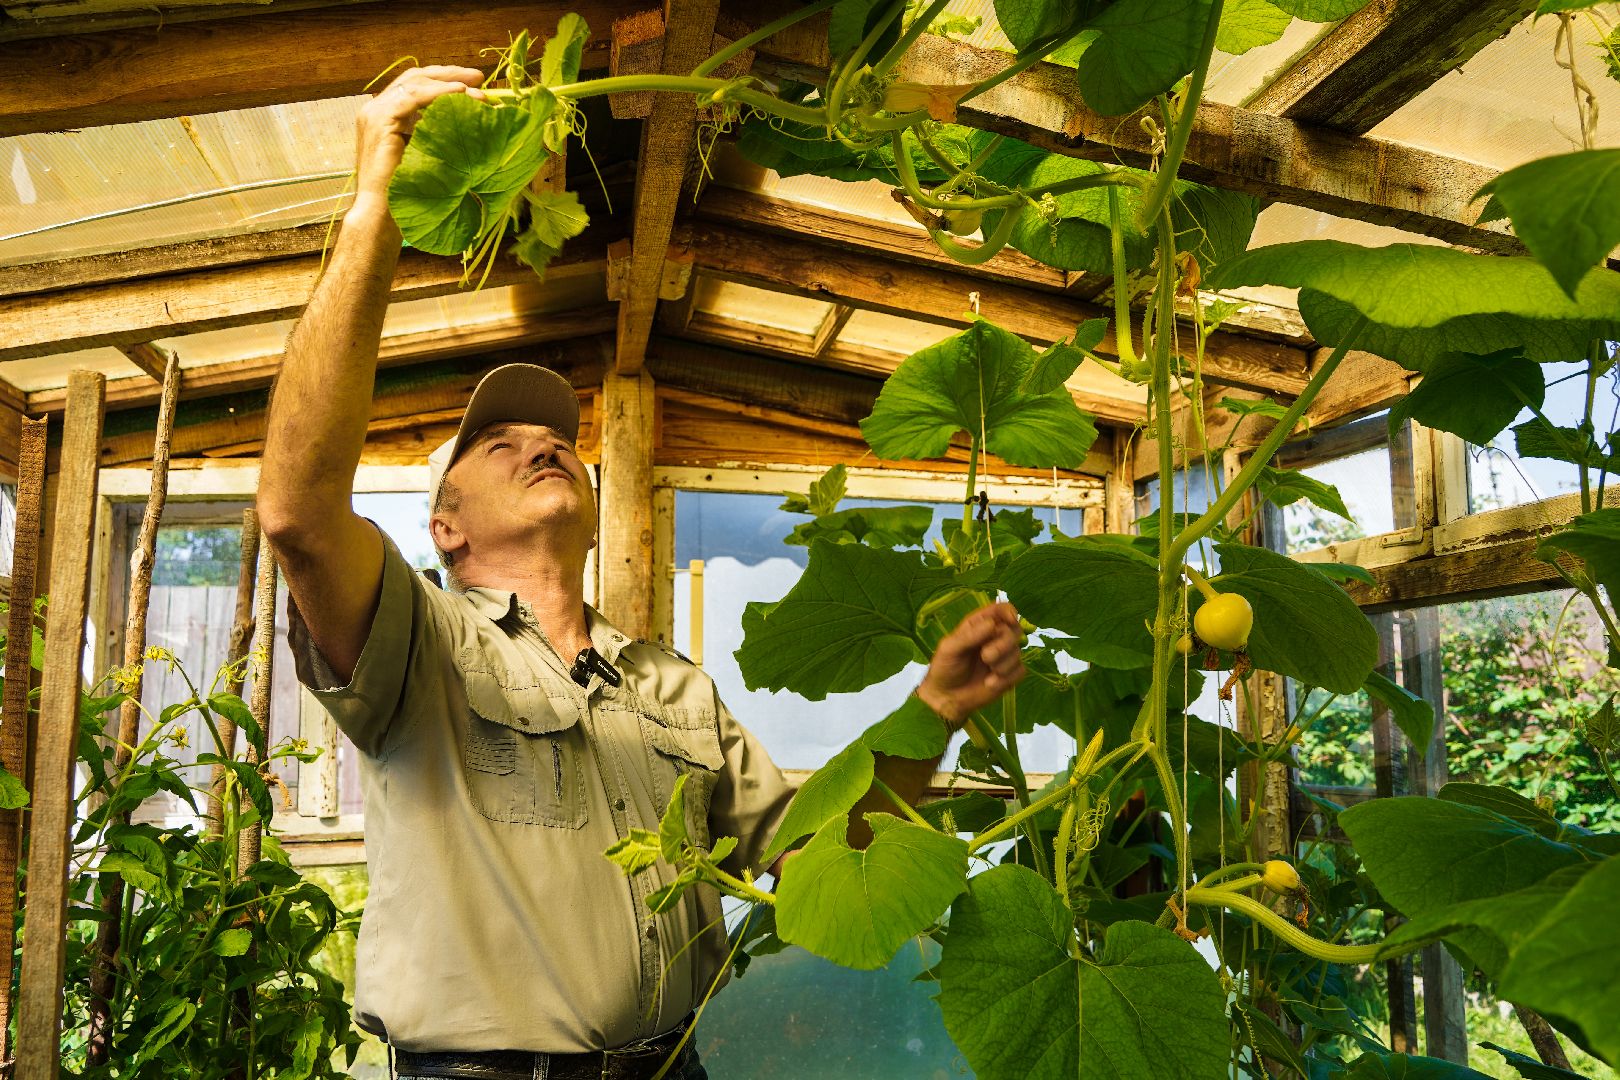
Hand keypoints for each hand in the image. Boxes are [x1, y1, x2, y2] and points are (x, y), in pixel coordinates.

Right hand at [352, 65, 486, 207]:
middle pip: (415, 77)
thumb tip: (468, 124)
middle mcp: (376, 109)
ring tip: (478, 91)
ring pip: (415, 84)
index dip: (445, 80)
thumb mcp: (424, 155)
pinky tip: (460, 93)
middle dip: (450, 74)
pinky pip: (412, 97)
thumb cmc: (406, 194)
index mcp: (385, 115)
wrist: (380, 215)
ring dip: (450, 84)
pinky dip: (438, 93)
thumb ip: (435, 135)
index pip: (416, 85)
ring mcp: (374, 113)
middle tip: (479, 77)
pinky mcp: (379, 121)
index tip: (474, 82)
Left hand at [917, 601, 1026, 728]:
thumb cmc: (944, 669)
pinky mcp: (1009, 675)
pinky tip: (990, 683)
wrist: (947, 699)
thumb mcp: (949, 649)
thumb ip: (969, 635)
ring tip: (986, 673)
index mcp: (979, 625)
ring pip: (1018, 652)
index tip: (1010, 621)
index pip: (1001, 610)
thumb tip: (992, 624)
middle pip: (1014, 630)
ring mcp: (1003, 657)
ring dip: (1003, 664)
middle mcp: (994, 638)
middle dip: (1003, 644)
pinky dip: (1007, 678)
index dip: (1009, 612)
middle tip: (986, 657)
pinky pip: (1020, 670)